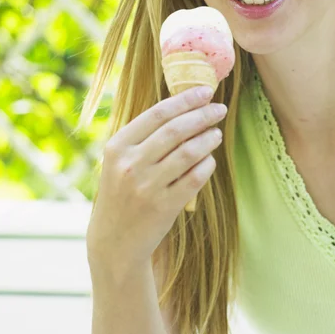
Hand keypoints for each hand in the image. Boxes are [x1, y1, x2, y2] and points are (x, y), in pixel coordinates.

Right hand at [86, 86, 226, 275]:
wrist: (114, 241)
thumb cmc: (122, 192)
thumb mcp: (120, 161)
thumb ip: (144, 135)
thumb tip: (185, 105)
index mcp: (117, 146)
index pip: (158, 113)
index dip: (186, 100)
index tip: (207, 92)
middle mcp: (130, 165)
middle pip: (177, 130)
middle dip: (204, 115)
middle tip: (220, 109)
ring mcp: (147, 187)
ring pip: (189, 152)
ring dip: (209, 139)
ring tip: (217, 134)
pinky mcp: (164, 206)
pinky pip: (195, 178)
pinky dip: (207, 165)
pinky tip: (210, 159)